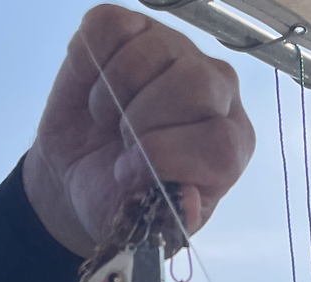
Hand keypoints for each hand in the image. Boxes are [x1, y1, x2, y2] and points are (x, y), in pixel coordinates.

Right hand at [23, 4, 254, 255]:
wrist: (80, 176)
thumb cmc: (121, 199)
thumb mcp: (147, 225)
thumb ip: (172, 216)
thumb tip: (185, 198)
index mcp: (230, 146)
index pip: (219, 143)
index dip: (166, 157)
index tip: (129, 172)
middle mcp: (217, 90)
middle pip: (195, 85)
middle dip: (142, 122)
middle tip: (120, 143)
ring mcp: (177, 50)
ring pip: (148, 52)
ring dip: (110, 96)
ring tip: (108, 121)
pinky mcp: (133, 26)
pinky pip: (109, 28)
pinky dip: (88, 63)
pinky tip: (94, 88)